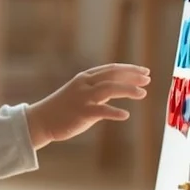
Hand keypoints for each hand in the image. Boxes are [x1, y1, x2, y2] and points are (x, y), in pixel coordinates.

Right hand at [26, 63, 150, 147]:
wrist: (42, 120)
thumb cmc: (63, 108)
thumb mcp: (81, 93)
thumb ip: (99, 90)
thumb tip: (119, 89)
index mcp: (85, 78)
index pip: (111, 69)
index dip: (129, 69)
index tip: (144, 72)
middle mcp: (85, 85)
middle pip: (112, 75)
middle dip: (132, 76)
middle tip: (148, 80)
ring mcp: (83, 98)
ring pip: (109, 89)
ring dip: (127, 90)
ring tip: (142, 93)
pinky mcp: (81, 113)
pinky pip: (101, 111)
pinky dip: (114, 112)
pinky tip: (125, 115)